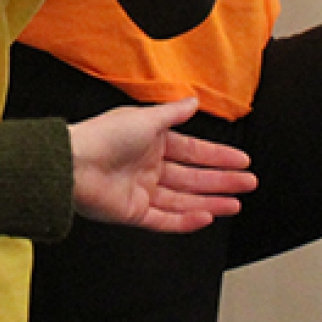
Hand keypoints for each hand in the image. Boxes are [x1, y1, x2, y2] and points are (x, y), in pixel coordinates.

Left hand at [69, 98, 254, 232]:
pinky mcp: (134, 213)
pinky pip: (165, 220)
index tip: (241, 161)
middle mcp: (149, 167)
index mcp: (151, 142)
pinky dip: (187, 220)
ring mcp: (142, 191)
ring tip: (236, 204)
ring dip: (211, 202)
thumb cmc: (103, 136)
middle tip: (248, 183)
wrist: (73, 165)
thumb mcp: (145, 118)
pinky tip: (208, 216)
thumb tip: (193, 101)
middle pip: (193, 177)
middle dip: (222, 181)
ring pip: (184, 200)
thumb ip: (173, 113)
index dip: (218, 156)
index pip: (193, 151)